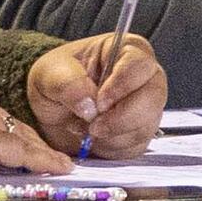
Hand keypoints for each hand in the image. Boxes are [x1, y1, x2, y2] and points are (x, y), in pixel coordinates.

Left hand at [22, 34, 164, 158]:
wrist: (50, 110)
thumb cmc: (56, 80)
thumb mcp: (49, 73)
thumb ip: (67, 83)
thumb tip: (89, 103)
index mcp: (126, 51)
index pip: (139, 65)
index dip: (121, 85)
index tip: (99, 102)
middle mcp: (144, 78)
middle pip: (152, 98)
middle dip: (120, 118)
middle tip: (92, 125)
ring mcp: (146, 106)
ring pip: (145, 126)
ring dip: (111, 135)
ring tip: (85, 128)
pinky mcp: (140, 132)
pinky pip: (136, 145)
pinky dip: (111, 149)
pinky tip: (94, 139)